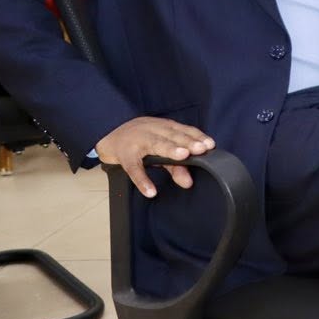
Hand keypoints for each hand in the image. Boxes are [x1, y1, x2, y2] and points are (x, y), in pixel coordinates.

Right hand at [96, 116, 214, 198]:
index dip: (197, 137)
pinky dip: (142, 180)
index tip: (210, 145)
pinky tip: (151, 191)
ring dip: (169, 150)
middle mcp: (152, 131)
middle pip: (172, 136)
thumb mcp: (158, 148)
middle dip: (187, 142)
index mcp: (164, 127)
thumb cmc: (139, 141)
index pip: (184, 131)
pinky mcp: (124, 154)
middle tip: (200, 150)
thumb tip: (189, 182)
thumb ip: (175, 164)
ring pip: (155, 144)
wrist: (108, 133)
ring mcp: (137, 141)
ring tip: (182, 157)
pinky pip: (133, 168)